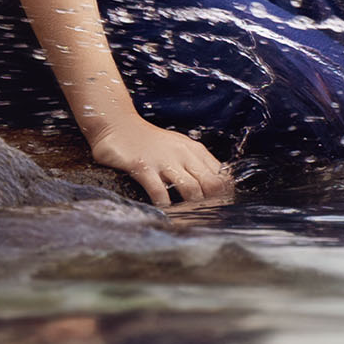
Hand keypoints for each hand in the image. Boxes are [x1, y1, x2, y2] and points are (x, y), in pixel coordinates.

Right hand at [88, 115, 236, 211]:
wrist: (118, 125)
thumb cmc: (150, 141)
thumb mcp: (178, 147)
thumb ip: (195, 164)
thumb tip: (215, 188)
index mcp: (195, 150)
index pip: (222, 175)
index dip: (224, 195)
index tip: (220, 209)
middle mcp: (183, 154)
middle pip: (211, 184)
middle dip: (213, 204)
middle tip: (206, 219)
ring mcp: (163, 160)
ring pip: (191, 189)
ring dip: (192, 207)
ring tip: (188, 218)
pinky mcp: (143, 166)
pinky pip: (159, 191)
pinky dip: (164, 205)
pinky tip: (163, 211)